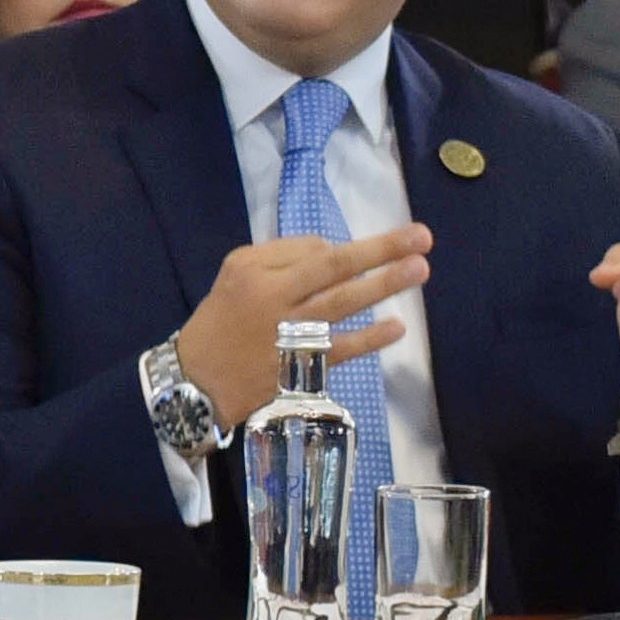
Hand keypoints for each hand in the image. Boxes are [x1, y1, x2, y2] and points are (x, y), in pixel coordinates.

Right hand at [168, 227, 430, 429]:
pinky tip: (398, 326)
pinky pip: (343, 349)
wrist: (198, 382)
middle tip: (421, 237)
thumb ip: (280, 256)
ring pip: (344, 304)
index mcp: (256, 273)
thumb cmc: (220, 321)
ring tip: (419, 269)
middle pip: (335, 269)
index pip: (312, 251)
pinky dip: (371, 338)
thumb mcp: (235, 273)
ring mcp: (291, 335)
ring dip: (385, 286)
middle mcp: (275, 300)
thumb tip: (331, 250)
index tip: (375, 248)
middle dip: (381, 251)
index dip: (347, 248)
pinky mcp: (301, 368)